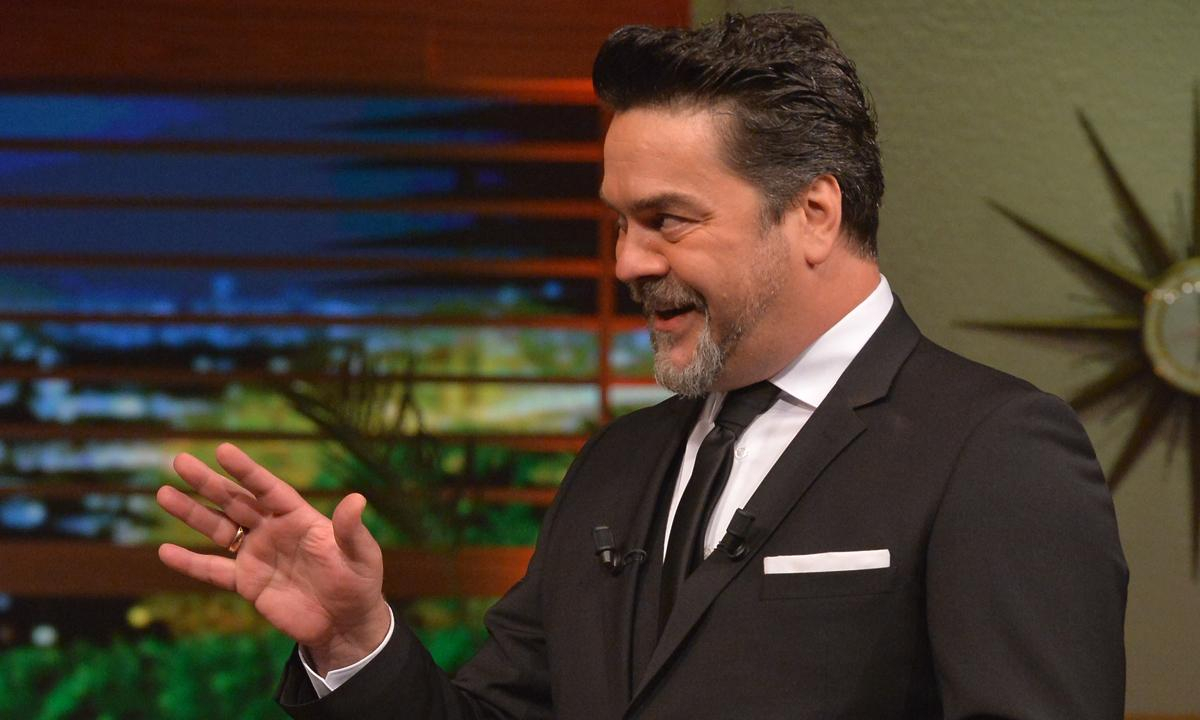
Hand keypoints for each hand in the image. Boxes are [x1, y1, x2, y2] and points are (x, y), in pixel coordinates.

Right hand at [156, 442, 391, 672]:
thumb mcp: (361, 555)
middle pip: (235, 501)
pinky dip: (190, 562)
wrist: (345, 624)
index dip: (246, 471)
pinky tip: (165, 551)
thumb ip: (351, 530)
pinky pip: (213, 570)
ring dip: (192, 513)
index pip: (267, 488)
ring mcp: (257, 556)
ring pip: (218, 529)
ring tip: (163, 493)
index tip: (222, 450)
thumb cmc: (358, 583)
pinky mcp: (248, 584)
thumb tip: (357, 499)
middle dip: (208, 482)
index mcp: (298, 517)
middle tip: (179, 460)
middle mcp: (273, 531)